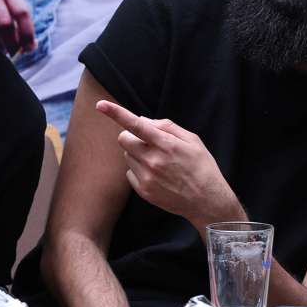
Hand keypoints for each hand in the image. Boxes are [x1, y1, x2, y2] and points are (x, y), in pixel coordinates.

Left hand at [98, 99, 243, 230]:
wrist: (206, 201)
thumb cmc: (202, 167)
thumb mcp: (192, 140)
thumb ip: (167, 126)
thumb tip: (142, 120)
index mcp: (166, 144)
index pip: (136, 125)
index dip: (116, 113)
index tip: (100, 105)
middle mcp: (154, 160)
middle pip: (124, 139)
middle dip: (131, 136)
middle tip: (146, 142)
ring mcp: (147, 177)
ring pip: (127, 156)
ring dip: (136, 154)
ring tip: (157, 162)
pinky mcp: (144, 191)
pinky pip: (130, 173)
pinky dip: (138, 170)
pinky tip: (156, 175)